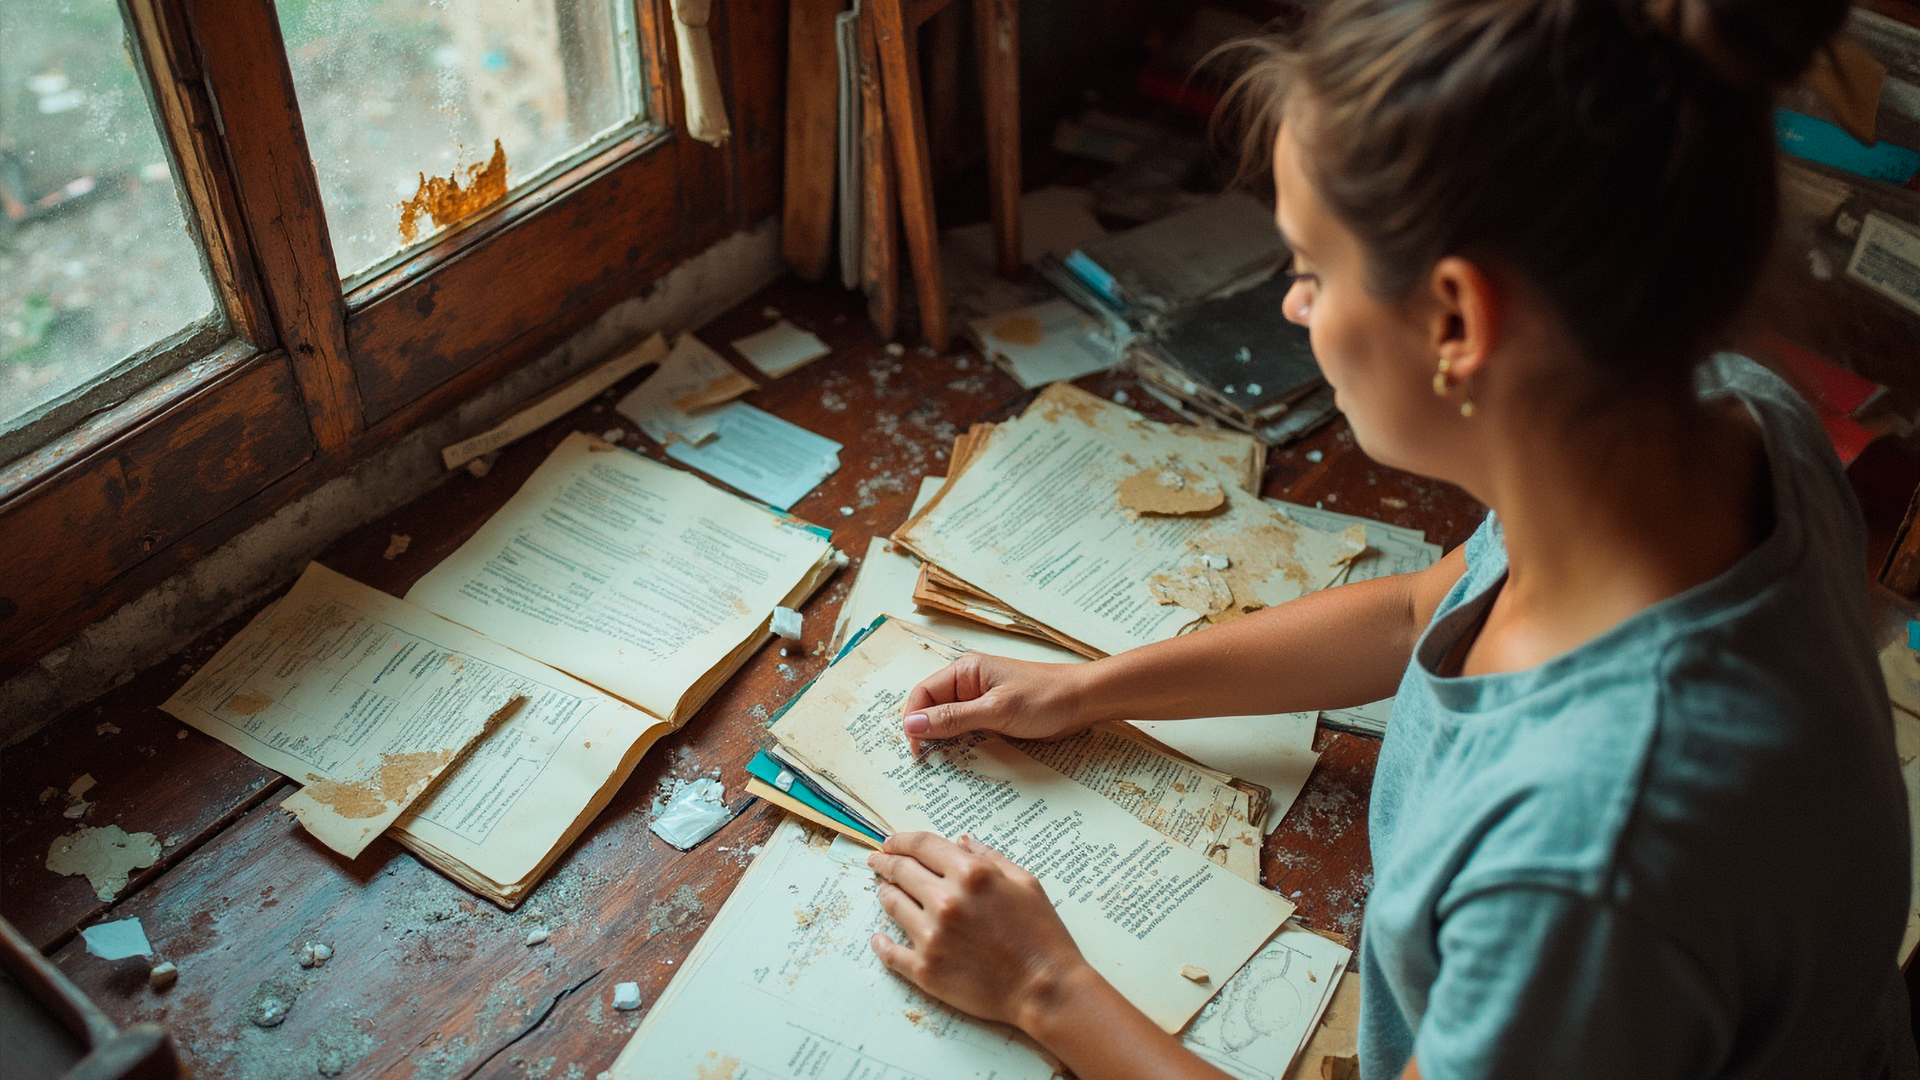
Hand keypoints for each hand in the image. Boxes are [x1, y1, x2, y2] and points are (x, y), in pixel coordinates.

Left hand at [867, 832, 1092, 1031]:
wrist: (1044, 988)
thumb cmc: (1041, 934)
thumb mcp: (1025, 882)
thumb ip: (990, 857)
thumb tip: (961, 840)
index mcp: (972, 874)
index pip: (922, 845)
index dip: (901, 840)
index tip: (890, 842)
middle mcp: (946, 901)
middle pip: (902, 871)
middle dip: (886, 862)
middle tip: (877, 861)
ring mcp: (932, 936)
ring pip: (892, 905)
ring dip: (885, 893)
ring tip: (884, 891)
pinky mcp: (925, 969)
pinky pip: (890, 952)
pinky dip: (881, 943)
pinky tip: (879, 937)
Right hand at [903, 653, 1092, 752]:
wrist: (1084, 701)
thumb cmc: (1046, 697)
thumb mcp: (997, 709)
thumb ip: (954, 717)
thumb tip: (913, 724)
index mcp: (965, 671)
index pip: (922, 694)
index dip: (913, 721)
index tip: (916, 750)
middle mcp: (969, 685)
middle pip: (932, 710)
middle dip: (926, 734)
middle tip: (926, 763)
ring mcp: (981, 702)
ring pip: (949, 724)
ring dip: (945, 743)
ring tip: (942, 766)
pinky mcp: (993, 718)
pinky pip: (968, 732)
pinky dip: (962, 747)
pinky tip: (963, 762)